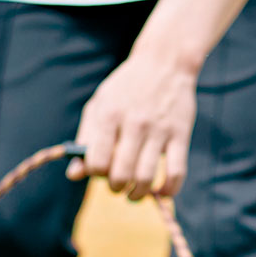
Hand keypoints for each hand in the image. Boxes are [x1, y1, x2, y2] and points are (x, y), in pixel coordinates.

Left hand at [68, 51, 197, 199]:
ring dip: (137, 194)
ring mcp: (159, 130)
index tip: (100, 170)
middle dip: (115, 187)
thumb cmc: (126, 88)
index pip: (96, 162)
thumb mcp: (100, 104)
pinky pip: (176, 172)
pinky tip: (162, 191)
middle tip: (118, 185)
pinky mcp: (180, 135)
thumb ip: (85, 139)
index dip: (95, 173)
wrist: (165, 62)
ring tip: (134, 193)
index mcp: (108, 115)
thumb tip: (74, 175)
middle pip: (120, 174)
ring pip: (145, 177)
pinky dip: (169, 190)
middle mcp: (133, 123)